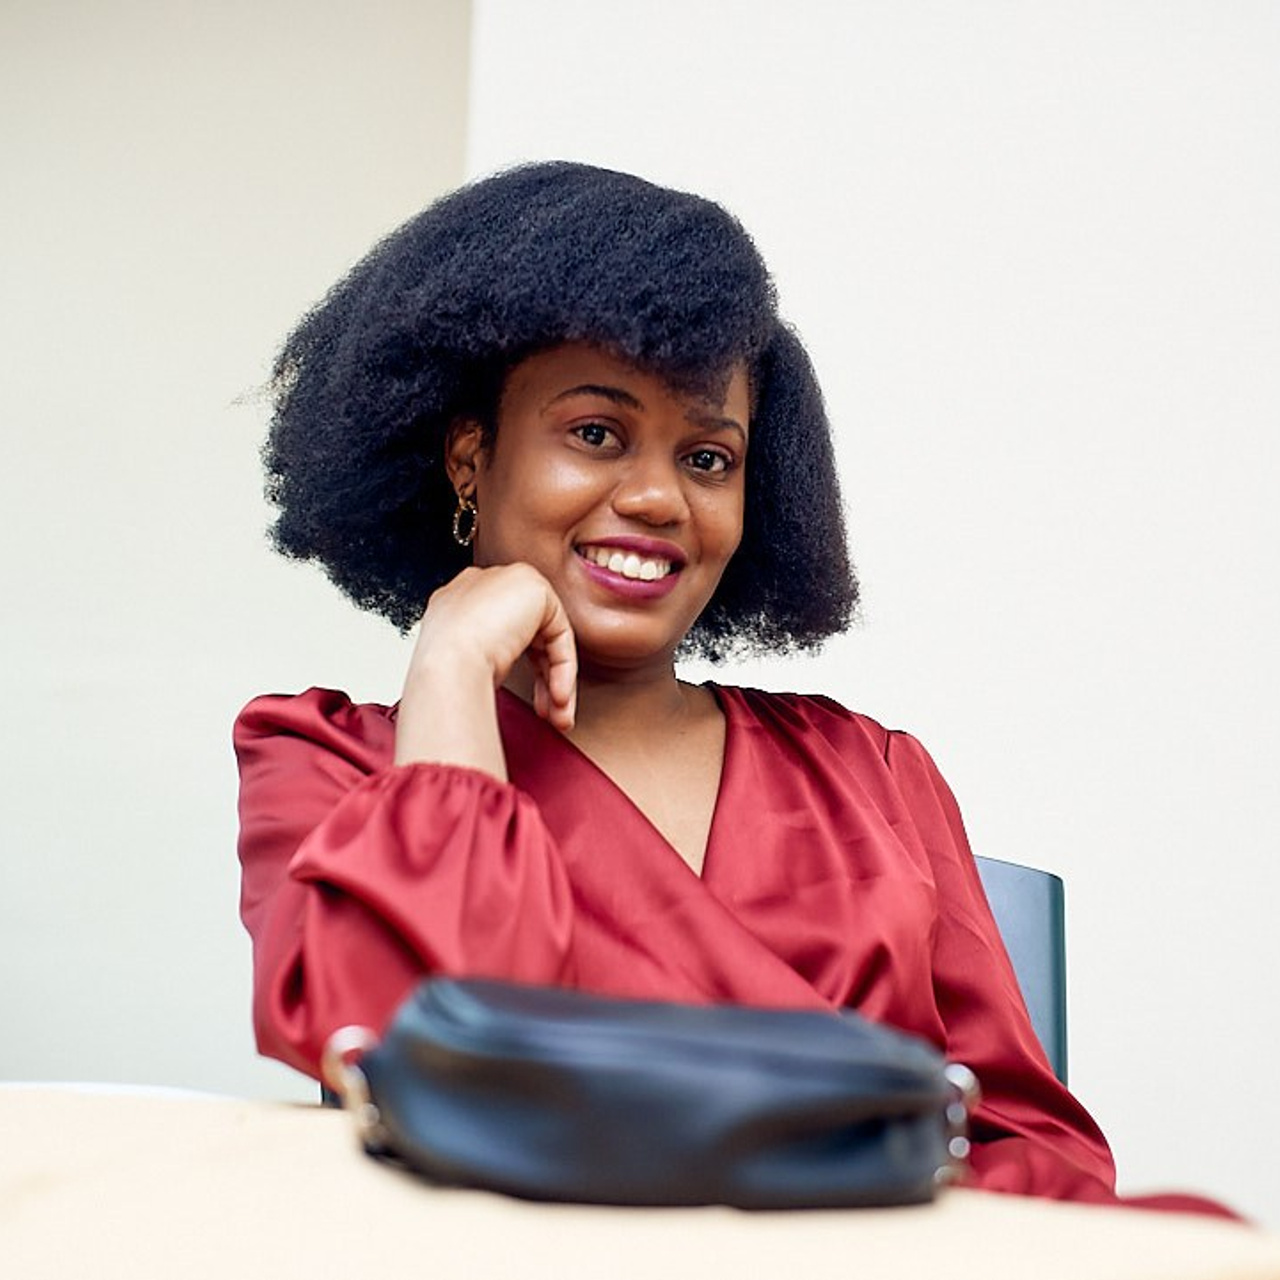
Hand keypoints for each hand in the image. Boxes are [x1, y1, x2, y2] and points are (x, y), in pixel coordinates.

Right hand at [394, 564, 576, 774]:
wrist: (446, 664)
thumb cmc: (444, 673)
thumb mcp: (464, 663)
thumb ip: (489, 657)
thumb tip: (502, 674)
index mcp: (457, 601)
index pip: (501, 630)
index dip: (519, 666)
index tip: (528, 701)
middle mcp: (482, 586)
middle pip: (528, 634)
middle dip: (543, 679)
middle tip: (549, 712)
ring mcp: (508, 582)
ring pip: (547, 638)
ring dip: (556, 681)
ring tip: (558, 715)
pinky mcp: (534, 587)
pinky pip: (560, 633)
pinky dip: (563, 669)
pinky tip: (558, 696)